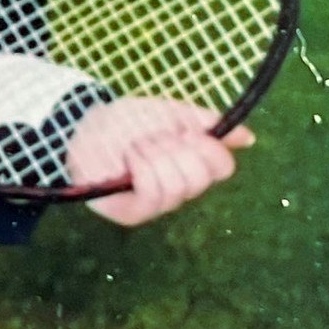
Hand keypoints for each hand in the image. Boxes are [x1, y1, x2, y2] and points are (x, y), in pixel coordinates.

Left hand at [65, 97, 254, 227]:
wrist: (82, 126)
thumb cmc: (124, 122)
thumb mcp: (168, 114)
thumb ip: (204, 123)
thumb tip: (247, 138)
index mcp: (191, 165)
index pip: (222, 166)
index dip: (206, 146)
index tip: (183, 131)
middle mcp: (179, 189)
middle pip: (201, 176)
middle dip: (173, 147)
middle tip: (151, 138)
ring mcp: (156, 204)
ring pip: (178, 184)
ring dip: (153, 155)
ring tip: (135, 148)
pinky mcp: (133, 214)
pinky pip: (154, 193)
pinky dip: (142, 168)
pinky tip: (128, 160)